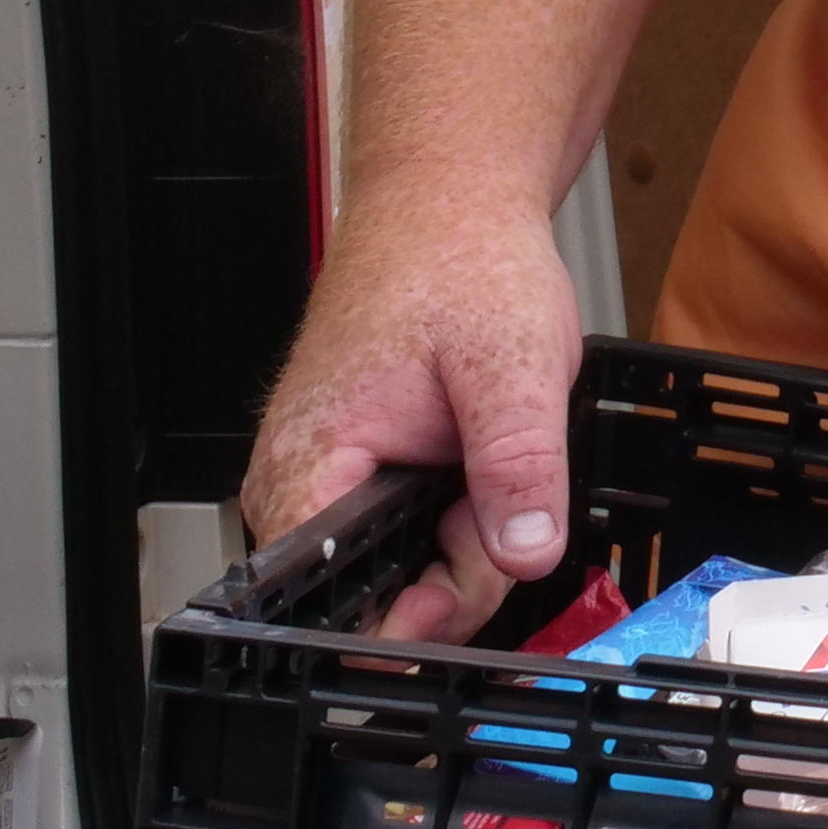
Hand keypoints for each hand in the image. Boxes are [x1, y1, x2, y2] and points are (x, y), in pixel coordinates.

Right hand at [242, 186, 588, 645]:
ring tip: (495, 458)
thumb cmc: (460, 262)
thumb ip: (518, 468)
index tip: (474, 586)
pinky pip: (415, 532)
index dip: (411, 623)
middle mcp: (301, 485)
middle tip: (506, 496)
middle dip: (462, 567)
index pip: (334, 609)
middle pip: (382, 600)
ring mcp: (330, 481)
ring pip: (408, 569)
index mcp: (309, 467)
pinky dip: (464, 510)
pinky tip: (482, 461)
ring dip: (471, 535)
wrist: (449, 205)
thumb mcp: (511, 364)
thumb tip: (526, 555)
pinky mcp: (363, 474)